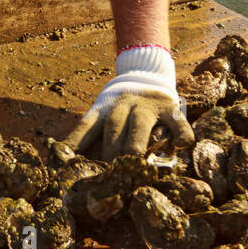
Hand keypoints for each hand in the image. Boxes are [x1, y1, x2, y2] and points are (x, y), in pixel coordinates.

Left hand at [64, 46, 189, 159]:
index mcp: (103, 108)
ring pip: (140, 123)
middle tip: (109, 177)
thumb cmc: (120, 107)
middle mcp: (123, 105)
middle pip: (113, 127)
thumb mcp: (102, 113)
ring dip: (137, 143)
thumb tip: (67, 164)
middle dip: (110, 151)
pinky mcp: (170, 108)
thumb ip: (90, 137)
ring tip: (136, 163)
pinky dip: (180, 133)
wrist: (146, 72)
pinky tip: (180, 146)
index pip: (87, 127)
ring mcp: (147, 105)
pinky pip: (177, 121)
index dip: (77, 145)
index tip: (69, 164)